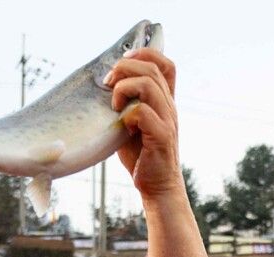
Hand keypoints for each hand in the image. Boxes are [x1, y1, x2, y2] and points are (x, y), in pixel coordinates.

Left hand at [105, 50, 180, 197]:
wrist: (157, 188)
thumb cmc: (141, 157)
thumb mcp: (131, 124)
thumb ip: (125, 105)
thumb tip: (103, 87)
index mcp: (165, 101)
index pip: (166, 64)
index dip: (145, 53)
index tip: (123, 61)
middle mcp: (170, 107)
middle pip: (151, 68)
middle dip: (124, 68)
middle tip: (108, 83)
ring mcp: (168, 120)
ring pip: (148, 84)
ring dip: (123, 88)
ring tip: (113, 104)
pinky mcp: (162, 137)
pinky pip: (143, 112)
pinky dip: (127, 114)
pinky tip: (122, 125)